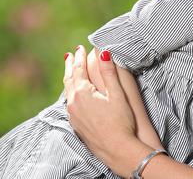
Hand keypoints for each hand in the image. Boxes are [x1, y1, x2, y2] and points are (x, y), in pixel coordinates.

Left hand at [63, 45, 144, 174]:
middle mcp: (73, 103)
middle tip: (70, 55)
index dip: (80, 57)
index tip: (81, 47)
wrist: (117, 149)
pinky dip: (70, 92)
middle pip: (69, 79)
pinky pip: (69, 103)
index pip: (79, 69)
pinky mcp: (76, 124)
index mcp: (82, 93)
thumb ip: (109, 72)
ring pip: (67, 92)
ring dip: (69, 78)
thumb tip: (103, 52)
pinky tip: (74, 94)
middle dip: (70, 65)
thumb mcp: (117, 94)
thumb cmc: (121, 121)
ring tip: (70, 71)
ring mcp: (73, 115)